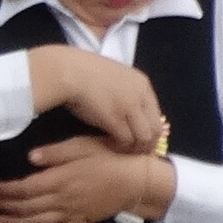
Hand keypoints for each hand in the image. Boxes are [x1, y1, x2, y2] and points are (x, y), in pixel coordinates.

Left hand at [0, 135, 173, 222]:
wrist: (138, 180)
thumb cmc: (110, 157)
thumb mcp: (83, 146)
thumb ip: (55, 154)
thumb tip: (30, 158)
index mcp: (59, 180)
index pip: (25, 188)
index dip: (5, 190)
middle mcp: (61, 200)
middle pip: (27, 205)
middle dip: (3, 204)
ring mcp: (71, 214)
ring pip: (37, 221)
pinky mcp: (81, 222)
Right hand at [29, 46, 164, 153]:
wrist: (67, 71)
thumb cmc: (81, 71)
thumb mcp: (111, 77)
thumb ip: (122, 90)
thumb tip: (123, 108)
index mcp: (141, 83)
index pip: (156, 113)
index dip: (149, 130)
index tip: (139, 139)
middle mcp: (141, 95)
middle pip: (155, 128)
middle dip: (146, 144)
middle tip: (133, 152)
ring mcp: (129, 108)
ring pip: (144, 137)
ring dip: (133, 148)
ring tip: (121, 152)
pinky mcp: (115, 120)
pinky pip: (126, 140)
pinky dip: (120, 148)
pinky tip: (110, 148)